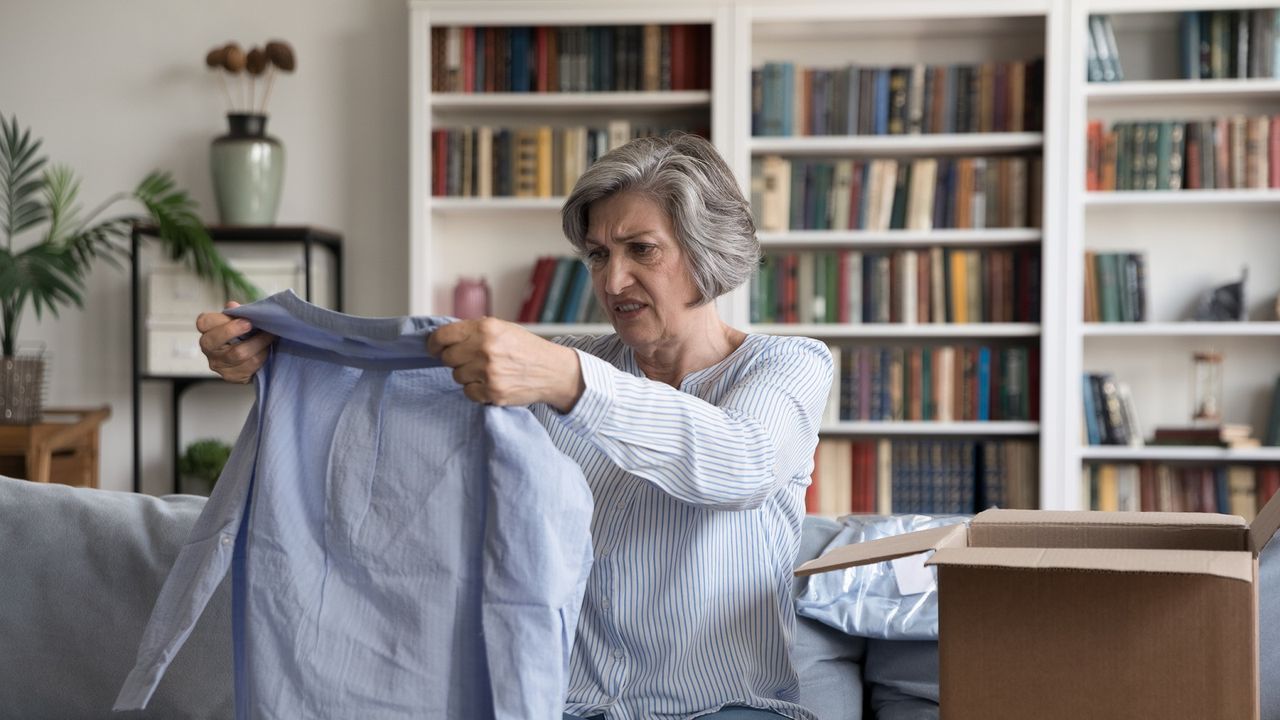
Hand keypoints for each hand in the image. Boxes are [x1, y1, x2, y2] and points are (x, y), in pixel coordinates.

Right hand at [196, 301, 276, 383]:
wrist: (254, 356)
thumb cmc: (245, 333)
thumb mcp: (241, 319)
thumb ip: (238, 313)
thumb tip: (233, 306)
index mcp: (207, 330)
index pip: (204, 322)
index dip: (220, 320)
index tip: (243, 319)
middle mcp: (208, 348)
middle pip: (213, 340)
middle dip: (234, 331)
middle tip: (252, 325)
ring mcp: (218, 364)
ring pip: (237, 353)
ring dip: (258, 343)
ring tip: (270, 336)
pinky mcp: (231, 376)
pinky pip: (249, 366)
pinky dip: (262, 355)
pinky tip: (267, 349)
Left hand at [426, 317, 582, 410]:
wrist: (552, 371)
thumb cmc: (526, 348)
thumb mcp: (502, 328)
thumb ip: (474, 331)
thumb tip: (442, 338)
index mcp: (486, 328)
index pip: (443, 336)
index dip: (434, 343)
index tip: (434, 348)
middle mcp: (485, 349)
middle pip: (448, 358)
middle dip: (454, 360)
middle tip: (468, 360)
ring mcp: (489, 372)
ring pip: (457, 376)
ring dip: (467, 375)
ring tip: (486, 371)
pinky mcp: (493, 392)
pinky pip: (468, 393)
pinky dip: (476, 390)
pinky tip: (491, 383)